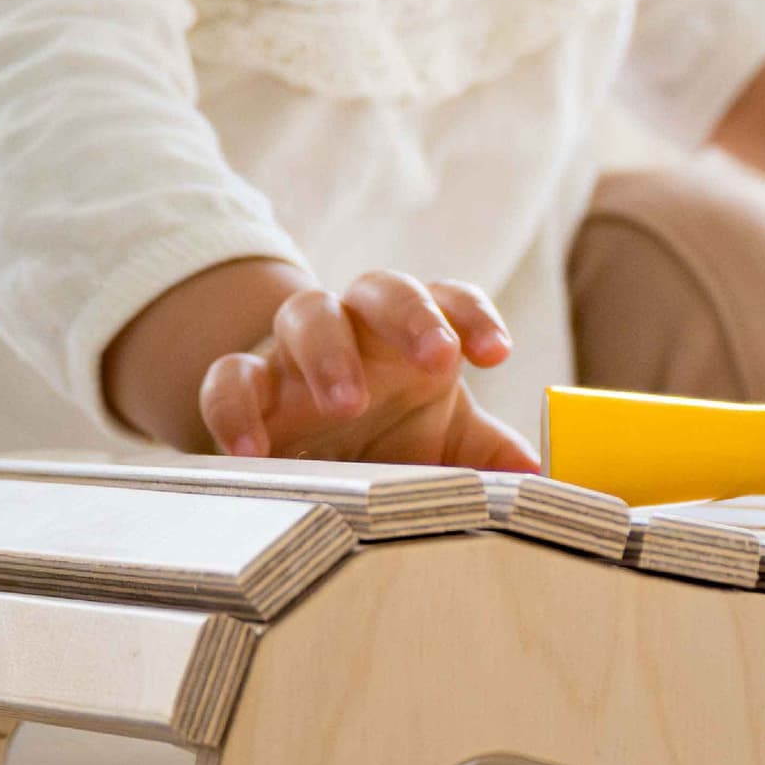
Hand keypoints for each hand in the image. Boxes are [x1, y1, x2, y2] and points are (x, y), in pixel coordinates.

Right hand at [104, 258, 538, 470]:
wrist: (300, 440)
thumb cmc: (386, 431)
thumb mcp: (440, 442)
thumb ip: (486, 453)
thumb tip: (536, 476)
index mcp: (413, 331)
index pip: (448, 298)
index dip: (474, 316)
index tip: (499, 353)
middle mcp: (356, 324)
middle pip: (380, 287)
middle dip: (410, 316)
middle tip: (437, 360)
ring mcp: (295, 348)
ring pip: (306, 315)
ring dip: (329, 353)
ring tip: (347, 404)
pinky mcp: (244, 383)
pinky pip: (228, 376)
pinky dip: (235, 407)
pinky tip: (252, 449)